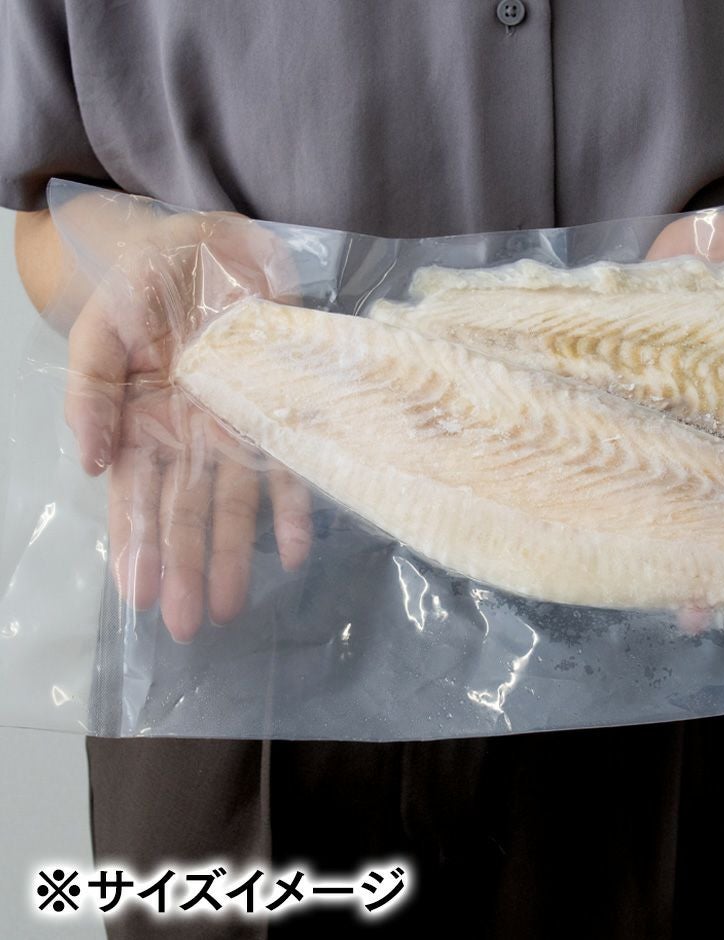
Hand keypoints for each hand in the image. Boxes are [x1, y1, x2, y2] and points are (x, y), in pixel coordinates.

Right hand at [65, 209, 312, 641]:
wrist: (202, 245)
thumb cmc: (144, 288)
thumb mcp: (101, 331)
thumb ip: (91, 392)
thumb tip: (90, 463)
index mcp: (141, 424)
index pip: (134, 498)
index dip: (135, 547)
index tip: (138, 596)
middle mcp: (189, 438)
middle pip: (184, 512)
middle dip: (184, 568)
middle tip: (187, 626)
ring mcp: (234, 428)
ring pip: (232, 501)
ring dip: (233, 554)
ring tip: (232, 606)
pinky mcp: (278, 410)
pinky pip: (287, 465)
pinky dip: (291, 508)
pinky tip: (295, 550)